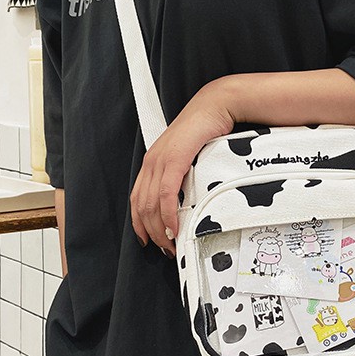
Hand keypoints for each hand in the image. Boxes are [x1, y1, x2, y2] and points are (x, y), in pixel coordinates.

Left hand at [131, 78, 236, 257]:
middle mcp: (152, 162)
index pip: (137, 199)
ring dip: (160, 229)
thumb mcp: (192, 156)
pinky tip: (174, 228)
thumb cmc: (208, 130)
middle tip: (165, 249)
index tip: (148, 240)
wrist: (217, 106)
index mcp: (154, 162)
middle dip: (152, 233)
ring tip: (171, 244)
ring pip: (150, 205)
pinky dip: (168, 215)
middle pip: (141, 207)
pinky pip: (165, 195)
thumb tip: (189, 199)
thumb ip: (185, 175)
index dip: (140, 223)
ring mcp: (160, 160)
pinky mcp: (174, 159)